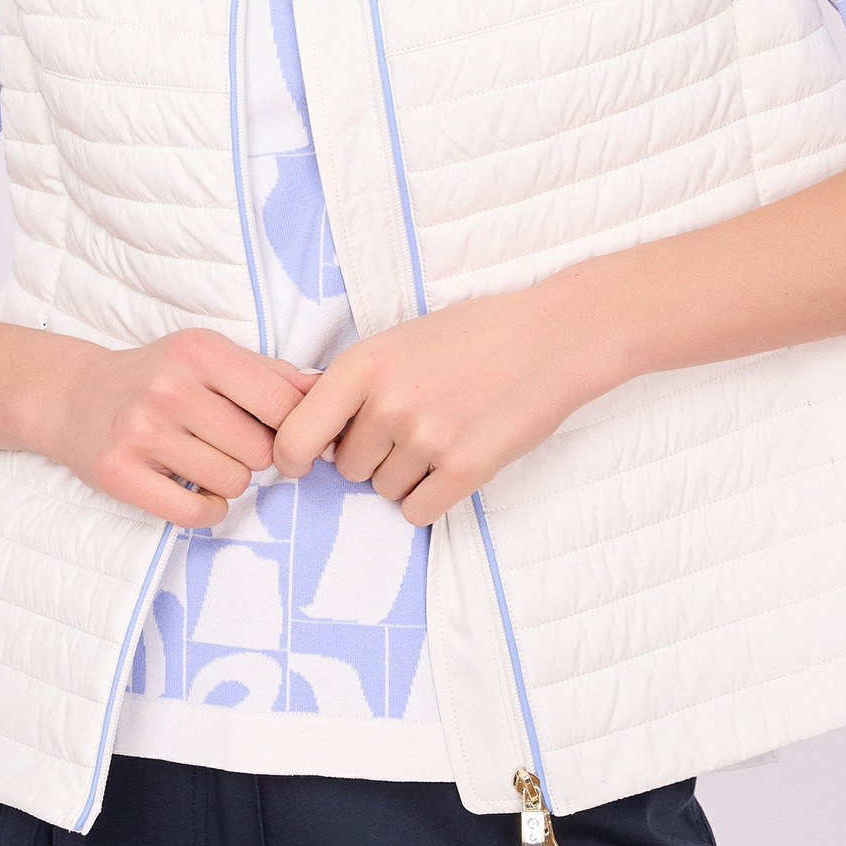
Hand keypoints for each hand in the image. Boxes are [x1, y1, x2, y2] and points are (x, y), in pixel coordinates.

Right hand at [42, 329, 315, 527]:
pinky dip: (209, 510)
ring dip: (229, 481)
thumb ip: (269, 373)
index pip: (282, 403)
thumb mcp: (208, 356)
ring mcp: (141, 431)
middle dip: (256, 455)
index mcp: (199, 351)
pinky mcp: (119, 473)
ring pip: (234, 482)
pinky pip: (197, 513)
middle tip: (229, 446)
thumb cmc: (155, 376)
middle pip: (261, 450)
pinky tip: (196, 491)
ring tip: (204, 461)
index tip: (280, 433)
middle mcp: (169, 388)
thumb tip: (326, 388)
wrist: (72, 397)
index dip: (293, 426)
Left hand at [270, 280, 627, 525]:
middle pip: (348, 468)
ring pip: (385, 490)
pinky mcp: (465, 470)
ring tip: (443, 432)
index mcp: (363, 364)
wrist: (551, 338)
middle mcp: (389, 403)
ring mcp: (428, 438)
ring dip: (407, 474)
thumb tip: (299, 419)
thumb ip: (351, 381)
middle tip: (412, 424)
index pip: (296, 437)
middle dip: (372, 455)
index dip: (294, 457)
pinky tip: (453, 463)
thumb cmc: (474, 334)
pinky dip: (430, 497)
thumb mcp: (399, 339)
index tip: (304, 463)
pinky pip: (418, 511)